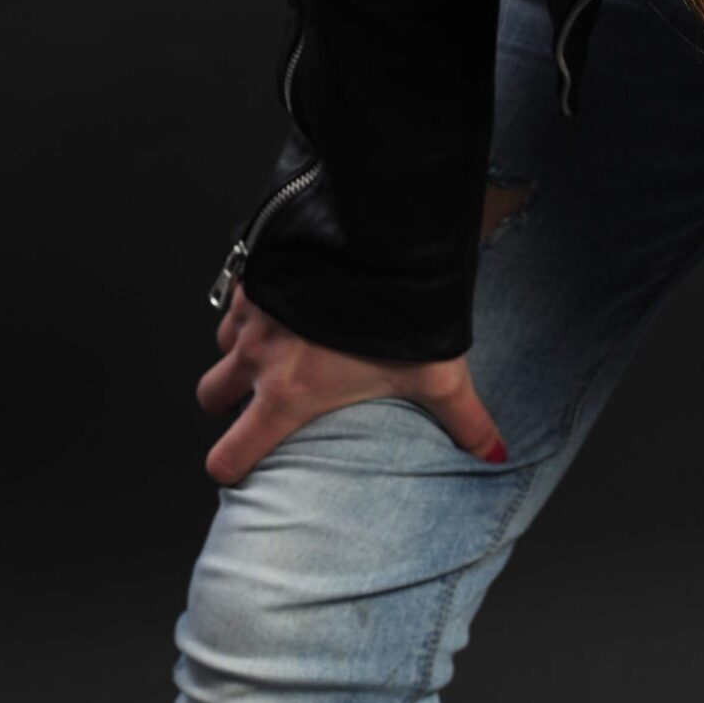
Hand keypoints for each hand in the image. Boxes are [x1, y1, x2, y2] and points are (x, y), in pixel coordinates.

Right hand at [197, 281, 508, 485]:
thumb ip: (463, 419)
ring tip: (280, 348)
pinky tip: (287, 303)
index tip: (246, 469)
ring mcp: (249, 311)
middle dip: (227, 405)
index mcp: (289, 392)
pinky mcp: (253, 270)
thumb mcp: (437, 372)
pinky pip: (234, 301)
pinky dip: (250, 309)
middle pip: (209, 398)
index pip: (230, 455)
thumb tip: (494, 454)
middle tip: (262, 401)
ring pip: (221, 346)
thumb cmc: (402, 309)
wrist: (380, 233)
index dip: (232, 468)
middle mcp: (257, 355)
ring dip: (240, 352)